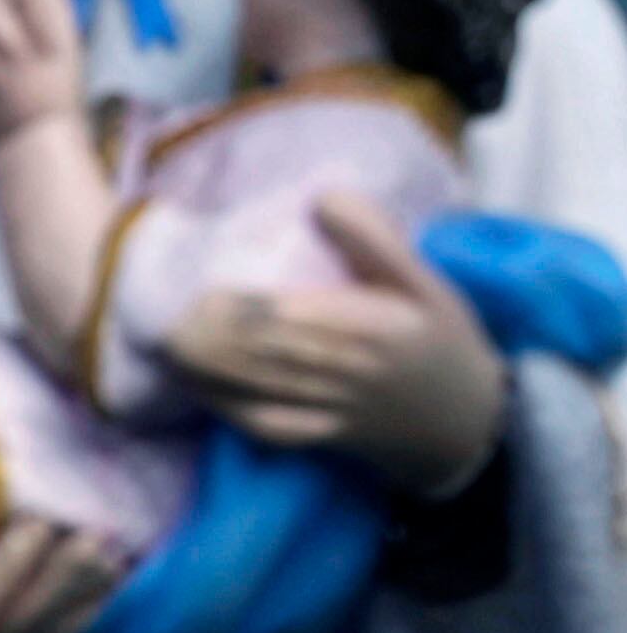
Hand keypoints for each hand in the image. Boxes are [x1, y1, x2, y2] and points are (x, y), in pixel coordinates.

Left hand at [165, 192, 507, 496]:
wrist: (474, 425)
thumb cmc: (443, 341)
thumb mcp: (426, 283)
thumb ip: (375, 239)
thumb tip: (322, 197)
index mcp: (365, 327)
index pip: (284, 315)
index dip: (230, 304)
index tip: (191, 284)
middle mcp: (343, 371)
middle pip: (257, 352)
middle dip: (203, 334)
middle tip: (157, 314)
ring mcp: (331, 408)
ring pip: (255, 388)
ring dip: (202, 367)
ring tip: (159, 341)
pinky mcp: (324, 435)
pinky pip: (268, 425)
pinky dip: (226, 407)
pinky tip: (191, 385)